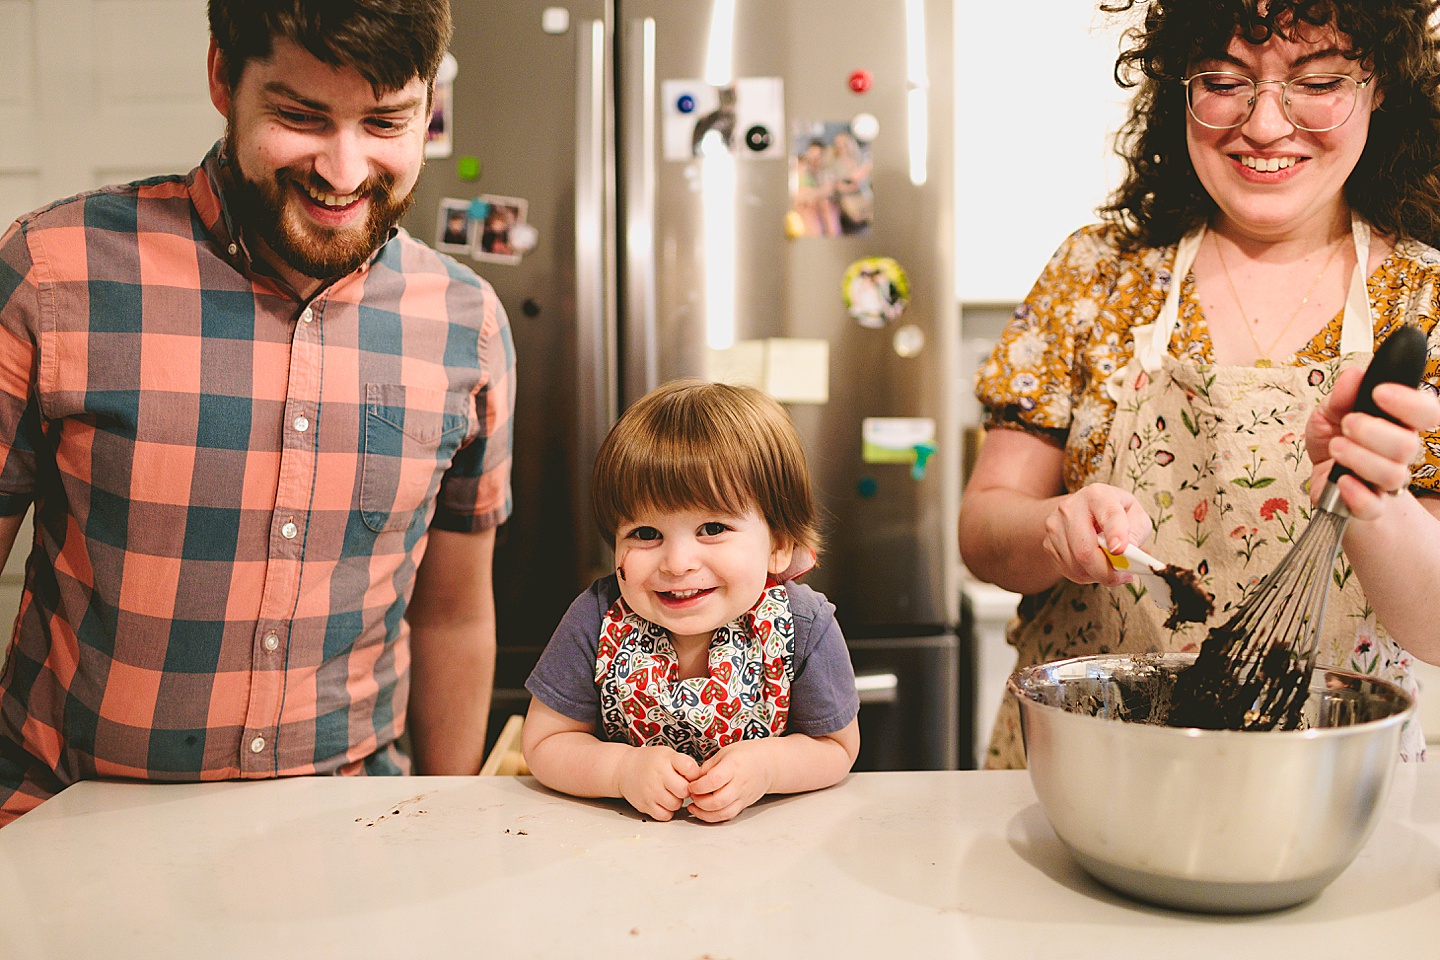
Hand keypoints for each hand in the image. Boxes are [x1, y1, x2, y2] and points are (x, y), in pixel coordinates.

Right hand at [615, 746, 699, 820]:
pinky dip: (667, 811)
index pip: (690, 770)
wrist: (624, 769)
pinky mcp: (645, 805)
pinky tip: (663, 802)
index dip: (695, 775)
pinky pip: (664, 815)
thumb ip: (685, 764)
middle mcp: (658, 775)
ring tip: (670, 793)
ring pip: (675, 805)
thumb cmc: (651, 762)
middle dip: (685, 791)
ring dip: (676, 801)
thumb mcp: (668, 754)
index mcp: (667, 760)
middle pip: (684, 791)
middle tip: (680, 787)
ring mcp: (650, 792)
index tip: (690, 776)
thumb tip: (701, 779)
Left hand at [685, 739, 777, 822]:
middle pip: (718, 800)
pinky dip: (713, 817)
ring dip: (704, 813)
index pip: (714, 780)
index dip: (698, 786)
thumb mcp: (725, 753)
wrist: (769, 764)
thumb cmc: (746, 755)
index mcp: (733, 766)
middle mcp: (739, 783)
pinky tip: (704, 812)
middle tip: (691, 796)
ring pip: (723, 812)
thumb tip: (691, 779)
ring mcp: (743, 796)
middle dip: (699, 801)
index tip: (690, 785)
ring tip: (694, 807)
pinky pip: (728, 815)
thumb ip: (708, 766)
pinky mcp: (744, 805)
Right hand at [1042, 483, 1153, 585]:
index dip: (1115, 533)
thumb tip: (1128, 554)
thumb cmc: (1113, 513)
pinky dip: (1085, 575)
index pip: (1108, 515)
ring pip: (1076, 565)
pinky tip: (1093, 565)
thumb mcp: (1134, 514)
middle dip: (1106, 571)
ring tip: (1109, 567)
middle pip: (1085, 549)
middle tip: (1123, 577)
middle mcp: (1070, 507)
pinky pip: (1068, 570)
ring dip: (1097, 575)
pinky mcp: (1047, 543)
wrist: (1080, 510)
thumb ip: (1136, 531)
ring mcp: (1055, 526)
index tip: (1119, 550)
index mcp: (1097, 495)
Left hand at [1306, 368, 1439, 519]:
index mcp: (1397, 425)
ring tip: (1336, 447)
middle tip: (1347, 424)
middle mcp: (1399, 454)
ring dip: (1359, 457)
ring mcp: (1387, 483)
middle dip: (1372, 431)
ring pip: (1392, 474)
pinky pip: (1373, 505)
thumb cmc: (1335, 442)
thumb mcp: (1329, 413)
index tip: (1380, 393)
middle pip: (1408, 444)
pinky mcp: (1369, 507)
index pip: (1426, 413)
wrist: (1325, 482)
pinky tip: (1342, 480)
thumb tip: (1354, 375)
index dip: (1409, 402)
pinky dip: (1356, 493)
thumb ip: (1341, 396)